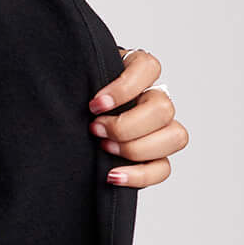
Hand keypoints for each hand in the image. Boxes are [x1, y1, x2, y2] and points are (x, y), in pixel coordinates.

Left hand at [87, 46, 187, 188]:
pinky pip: (163, 168)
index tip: (95, 105)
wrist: (69, 120)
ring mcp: (160, 128)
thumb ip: (81, 80)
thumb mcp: (77, 81)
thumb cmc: (76, 98)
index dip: (124, 89)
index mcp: (137, 71)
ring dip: (136, 148)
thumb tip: (81, 96)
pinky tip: (113, 175)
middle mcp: (154, 98)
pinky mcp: (155, 156)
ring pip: (175, 137)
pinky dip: (139, 176)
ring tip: (104, 148)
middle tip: (95, 129)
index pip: (148, 68)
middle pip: (163, 109)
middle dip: (125, 126)